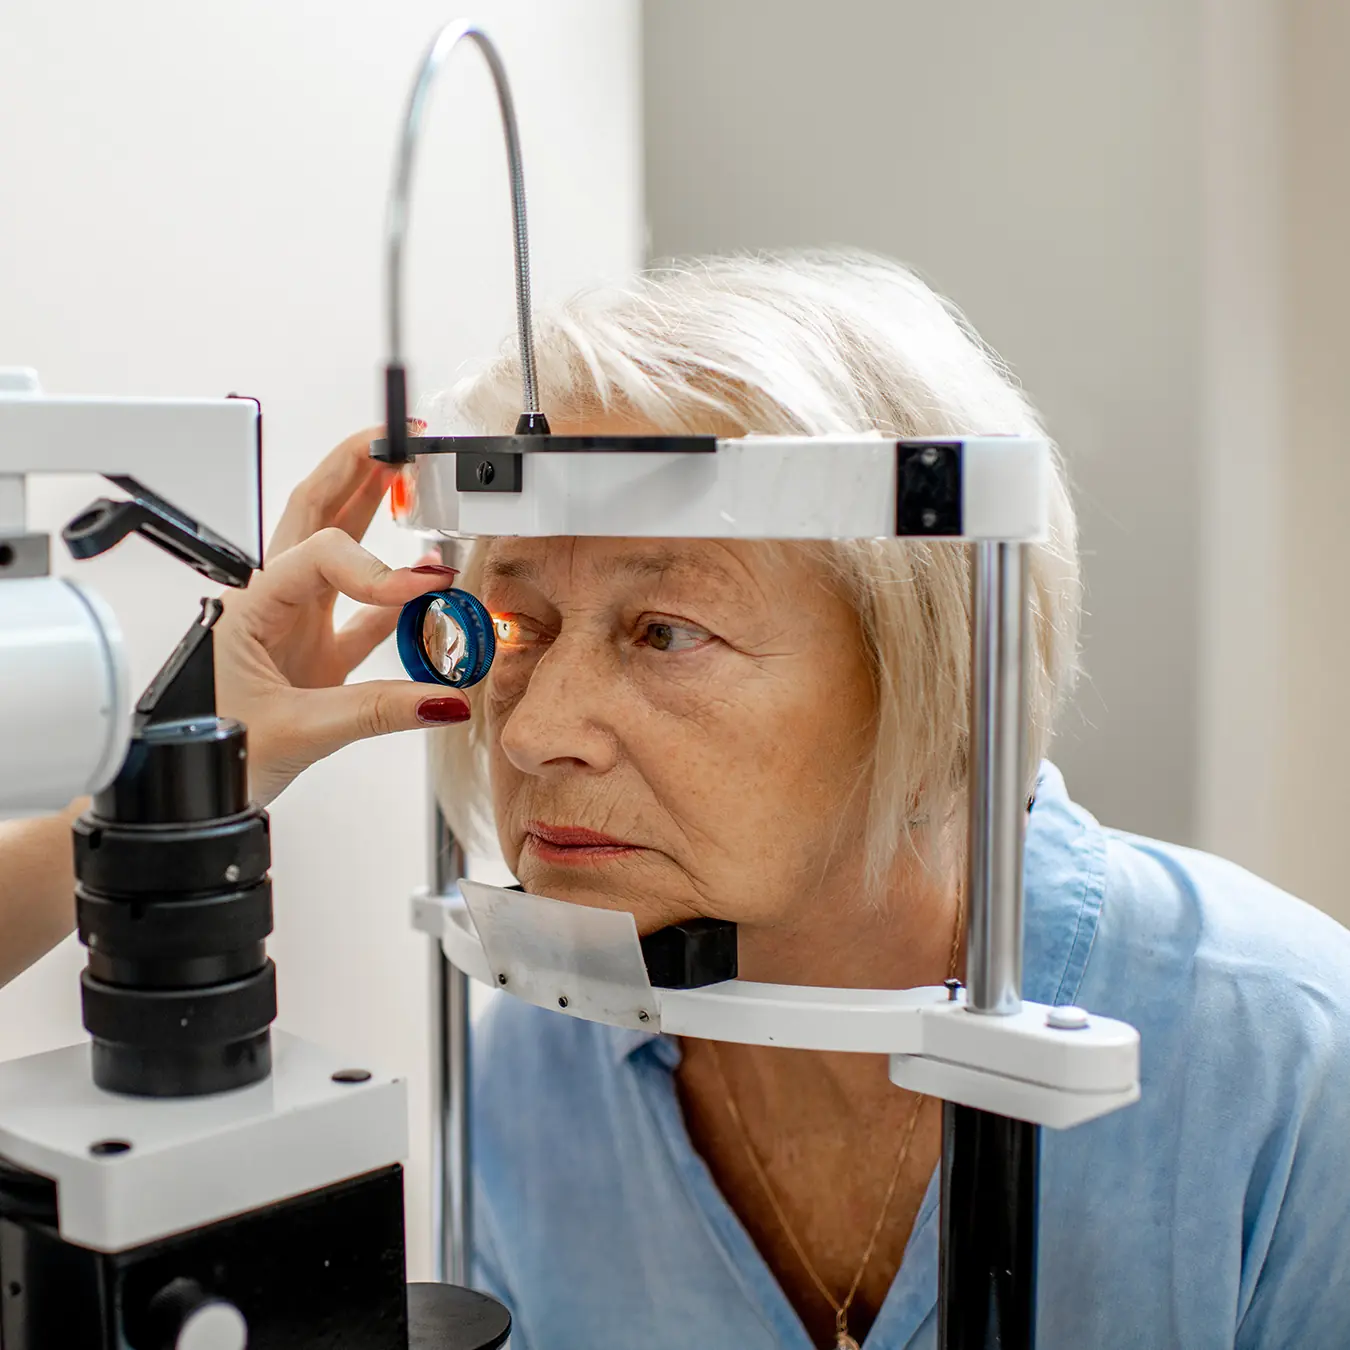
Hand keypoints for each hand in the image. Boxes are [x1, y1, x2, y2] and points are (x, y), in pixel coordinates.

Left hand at [214, 426, 469, 804]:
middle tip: (401, 438)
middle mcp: (272, 601)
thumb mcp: (296, 731)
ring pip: (338, 551)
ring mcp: (295, 625)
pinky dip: (396, 601)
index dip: (375, 565)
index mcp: (250, 605)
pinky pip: (362, 614)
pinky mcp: (315, 656)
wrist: (186, 789)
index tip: (422, 589)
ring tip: (412, 482)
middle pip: (315, 511)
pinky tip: (426, 589)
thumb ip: (377, 712)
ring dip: (374, 514)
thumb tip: (442, 698)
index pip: (319, 554)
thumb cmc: (209, 750)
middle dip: (357, 467)